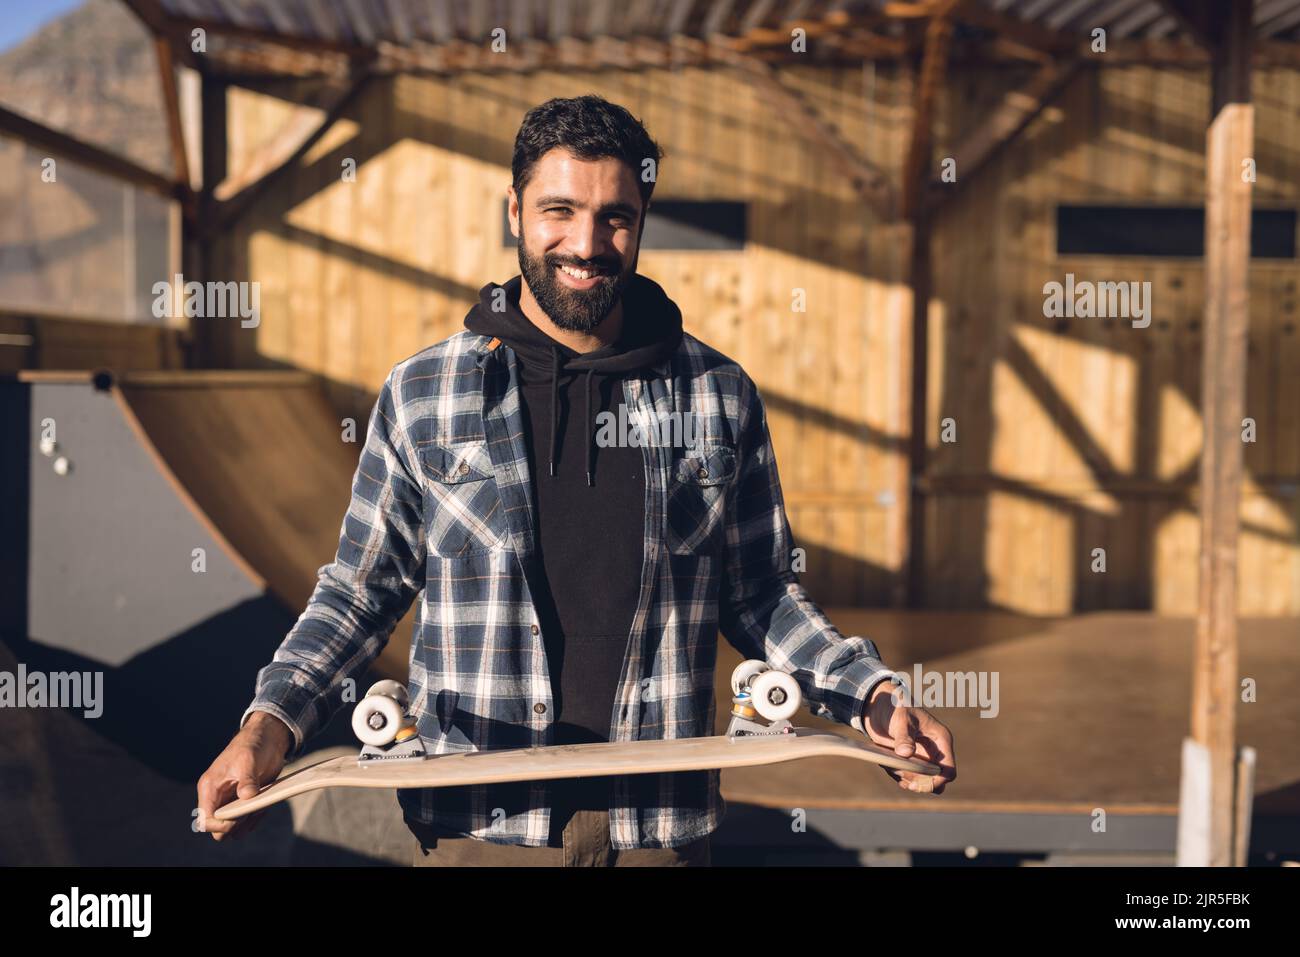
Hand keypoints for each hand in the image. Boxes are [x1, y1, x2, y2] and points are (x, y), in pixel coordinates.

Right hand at [195, 712, 292, 840]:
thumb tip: (247, 796)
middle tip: (251, 811)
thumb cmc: (252, 745)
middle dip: (235, 826)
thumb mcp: (249, 760)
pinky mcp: (243, 801)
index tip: (239, 817)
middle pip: (218, 829)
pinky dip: (255, 819)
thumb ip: (247, 779)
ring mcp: (230, 800)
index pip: (206, 821)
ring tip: (260, 806)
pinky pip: (246, 821)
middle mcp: (217, 797)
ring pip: (233, 828)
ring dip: (247, 824)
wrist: (267, 738)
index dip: (221, 825)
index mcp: (210, 788)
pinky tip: (265, 806)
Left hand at [863, 681, 955, 794]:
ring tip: (891, 766)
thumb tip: (906, 754)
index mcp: (941, 740)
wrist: (880, 705)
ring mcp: (922, 757)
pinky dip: (898, 776)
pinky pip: (908, 778)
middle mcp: (935, 751)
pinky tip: (887, 765)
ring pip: (921, 782)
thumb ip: (904, 737)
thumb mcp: (901, 720)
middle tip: (904, 781)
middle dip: (920, 785)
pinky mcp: (910, 760)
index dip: (936, 782)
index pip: (949, 771)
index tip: (917, 785)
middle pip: (936, 781)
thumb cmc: (896, 707)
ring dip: (906, 780)